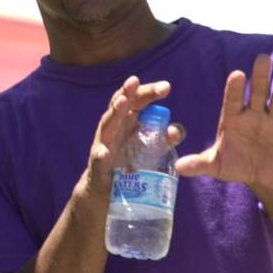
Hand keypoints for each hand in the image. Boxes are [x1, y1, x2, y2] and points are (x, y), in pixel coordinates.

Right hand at [82, 76, 182, 199]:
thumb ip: (166, 138)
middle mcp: (114, 127)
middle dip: (127, 92)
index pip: (137, 99)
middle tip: (135, 81)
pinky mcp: (98, 163)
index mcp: (128, 120)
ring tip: (123, 102)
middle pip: (119, 104)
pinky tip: (105, 152)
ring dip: (115, 112)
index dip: (149, 91)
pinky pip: (99, 157)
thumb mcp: (151, 149)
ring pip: (107, 124)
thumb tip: (174, 130)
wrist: (107, 191)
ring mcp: (104, 143)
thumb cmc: (130, 163)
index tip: (166, 87)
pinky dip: (101, 154)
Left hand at [175, 54, 272, 189]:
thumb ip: (200, 163)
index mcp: (234, 119)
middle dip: (260, 77)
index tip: (237, 75)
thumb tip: (178, 167)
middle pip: (258, 93)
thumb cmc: (235, 163)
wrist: (260, 176)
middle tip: (262, 58)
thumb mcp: (216, 165)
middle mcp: (254, 116)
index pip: (233, 100)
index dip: (235, 89)